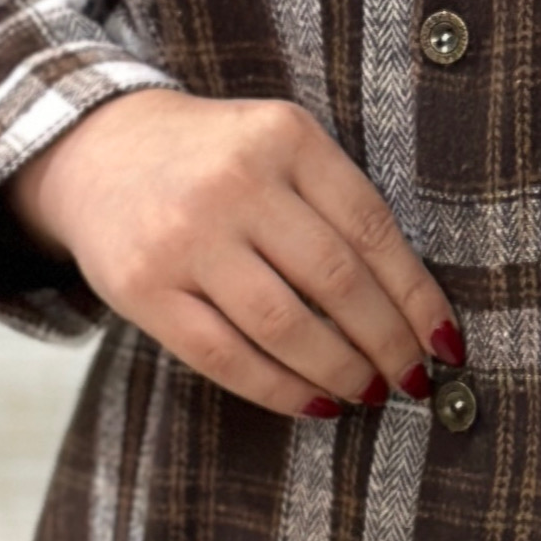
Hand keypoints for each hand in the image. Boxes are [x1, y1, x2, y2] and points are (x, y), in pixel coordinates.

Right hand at [4, 92, 461, 420]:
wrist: (95, 151)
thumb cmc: (214, 161)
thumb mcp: (277, 147)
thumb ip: (336, 204)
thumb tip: (414, 309)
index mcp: (284, 137)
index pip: (371, 228)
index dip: (417, 296)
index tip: (446, 342)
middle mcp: (233, 182)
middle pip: (335, 280)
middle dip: (387, 343)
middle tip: (411, 379)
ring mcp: (183, 237)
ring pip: (284, 326)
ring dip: (340, 371)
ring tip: (368, 394)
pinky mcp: (142, 287)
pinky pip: (225, 356)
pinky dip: (280, 390)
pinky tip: (315, 403)